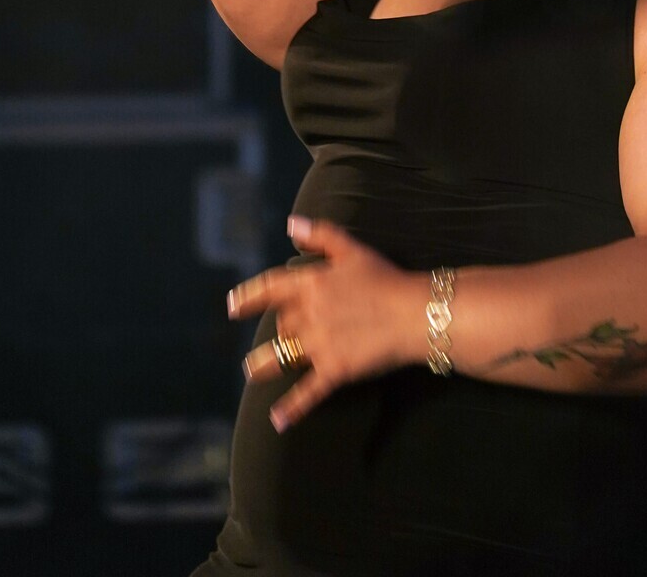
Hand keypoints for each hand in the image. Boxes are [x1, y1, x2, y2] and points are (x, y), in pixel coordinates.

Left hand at [227, 217, 427, 431]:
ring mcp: (320, 344)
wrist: (413, 312)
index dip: (249, 297)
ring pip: (281, 357)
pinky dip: (292, 408)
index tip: (232, 306)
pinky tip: (278, 421)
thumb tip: (292, 224)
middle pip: (281, 325)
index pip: (271, 288)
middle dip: (279, 331)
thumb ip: (321, 235)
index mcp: (312, 284)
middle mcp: (309, 314)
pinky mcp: (335, 370)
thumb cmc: (385, 278)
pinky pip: (308, 392)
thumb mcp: (352, 250)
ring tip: (252, 372)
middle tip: (284, 336)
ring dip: (263, 366)